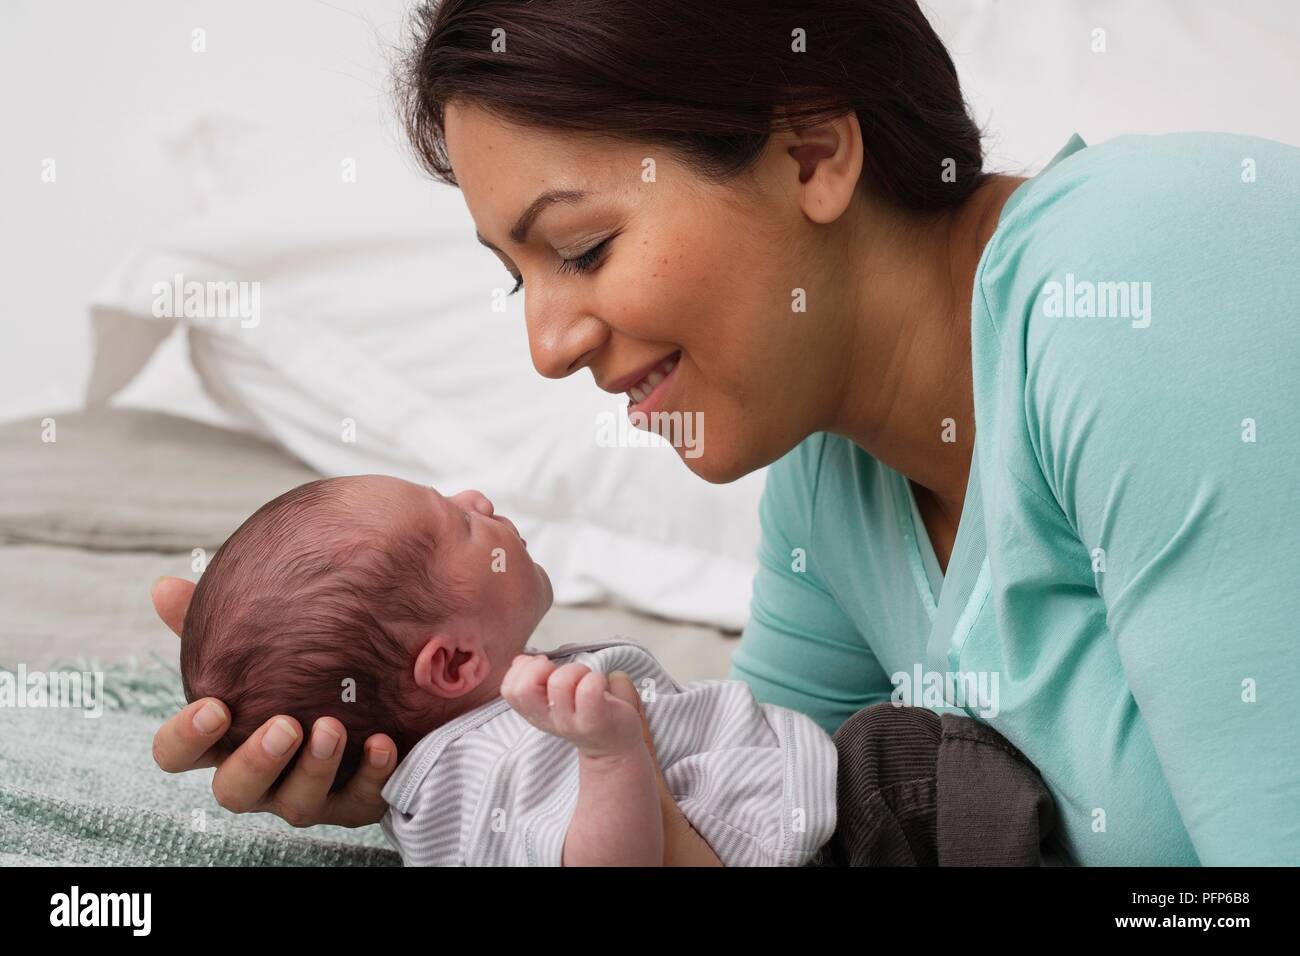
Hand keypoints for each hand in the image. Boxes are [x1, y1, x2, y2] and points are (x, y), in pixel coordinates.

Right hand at [149, 576, 395, 826]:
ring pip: (296, 803)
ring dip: (314, 768)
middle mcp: (260, 778)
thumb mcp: (260, 648)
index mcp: (225, 742)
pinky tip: (383, 743)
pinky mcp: (355, 802)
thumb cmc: (297, 677)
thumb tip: (164, 587)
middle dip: (257, 762)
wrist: (373, 702)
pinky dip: (371, 774)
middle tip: (284, 725)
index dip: (186, 740)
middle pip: (234, 791)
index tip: (213, 706)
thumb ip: (217, 626)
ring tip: (333, 727)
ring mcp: (306, 794)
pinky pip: (361, 799)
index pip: (179, 755)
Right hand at [501, 655, 643, 757]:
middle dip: (540, 667)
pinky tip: (602, 686)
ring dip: (577, 670)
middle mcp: (549, 720)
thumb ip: (534, 677)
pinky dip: (597, 679)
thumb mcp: (554, 696)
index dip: (524, 670)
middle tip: (561, 673)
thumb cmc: (588, 712)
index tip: (545, 669)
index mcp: (536, 713)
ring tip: (587, 679)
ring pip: (559, 682)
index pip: (510, 690)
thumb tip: (522, 660)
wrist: (617, 747)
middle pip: (523, 689)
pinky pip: (588, 689)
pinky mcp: (595, 720)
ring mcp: (571, 722)